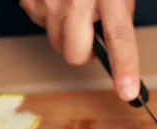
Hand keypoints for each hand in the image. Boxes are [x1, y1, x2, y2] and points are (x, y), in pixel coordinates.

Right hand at [19, 0, 138, 100]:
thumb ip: (119, 8)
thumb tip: (113, 38)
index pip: (119, 35)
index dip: (125, 66)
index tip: (128, 91)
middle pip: (75, 54)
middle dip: (83, 51)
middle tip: (90, 31)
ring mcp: (48, 0)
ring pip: (56, 41)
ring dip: (66, 31)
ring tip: (72, 3)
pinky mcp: (29, 0)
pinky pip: (39, 22)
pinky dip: (49, 15)